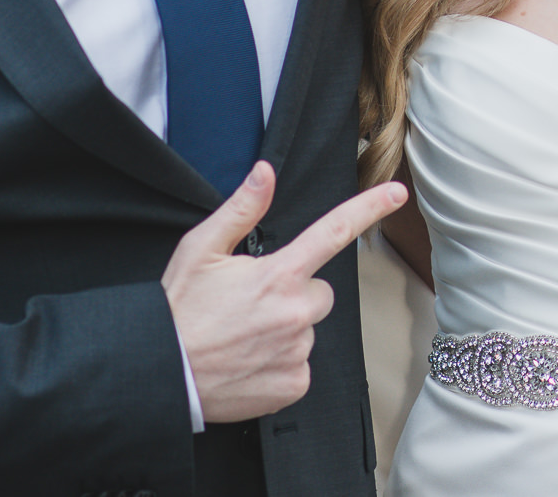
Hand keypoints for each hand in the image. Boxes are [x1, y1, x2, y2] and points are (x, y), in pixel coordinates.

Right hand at [162, 163, 406, 423]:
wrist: (161, 375)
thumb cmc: (178, 310)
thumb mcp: (200, 249)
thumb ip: (241, 209)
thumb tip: (265, 173)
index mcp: (278, 274)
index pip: (333, 232)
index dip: (369, 208)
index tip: (396, 193)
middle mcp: (296, 311)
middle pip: (319, 292)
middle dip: (294, 294)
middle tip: (253, 305)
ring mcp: (298, 350)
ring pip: (308, 329)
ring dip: (286, 330)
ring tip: (244, 336)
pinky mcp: (295, 384)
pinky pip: (301, 365)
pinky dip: (281, 363)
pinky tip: (249, 361)